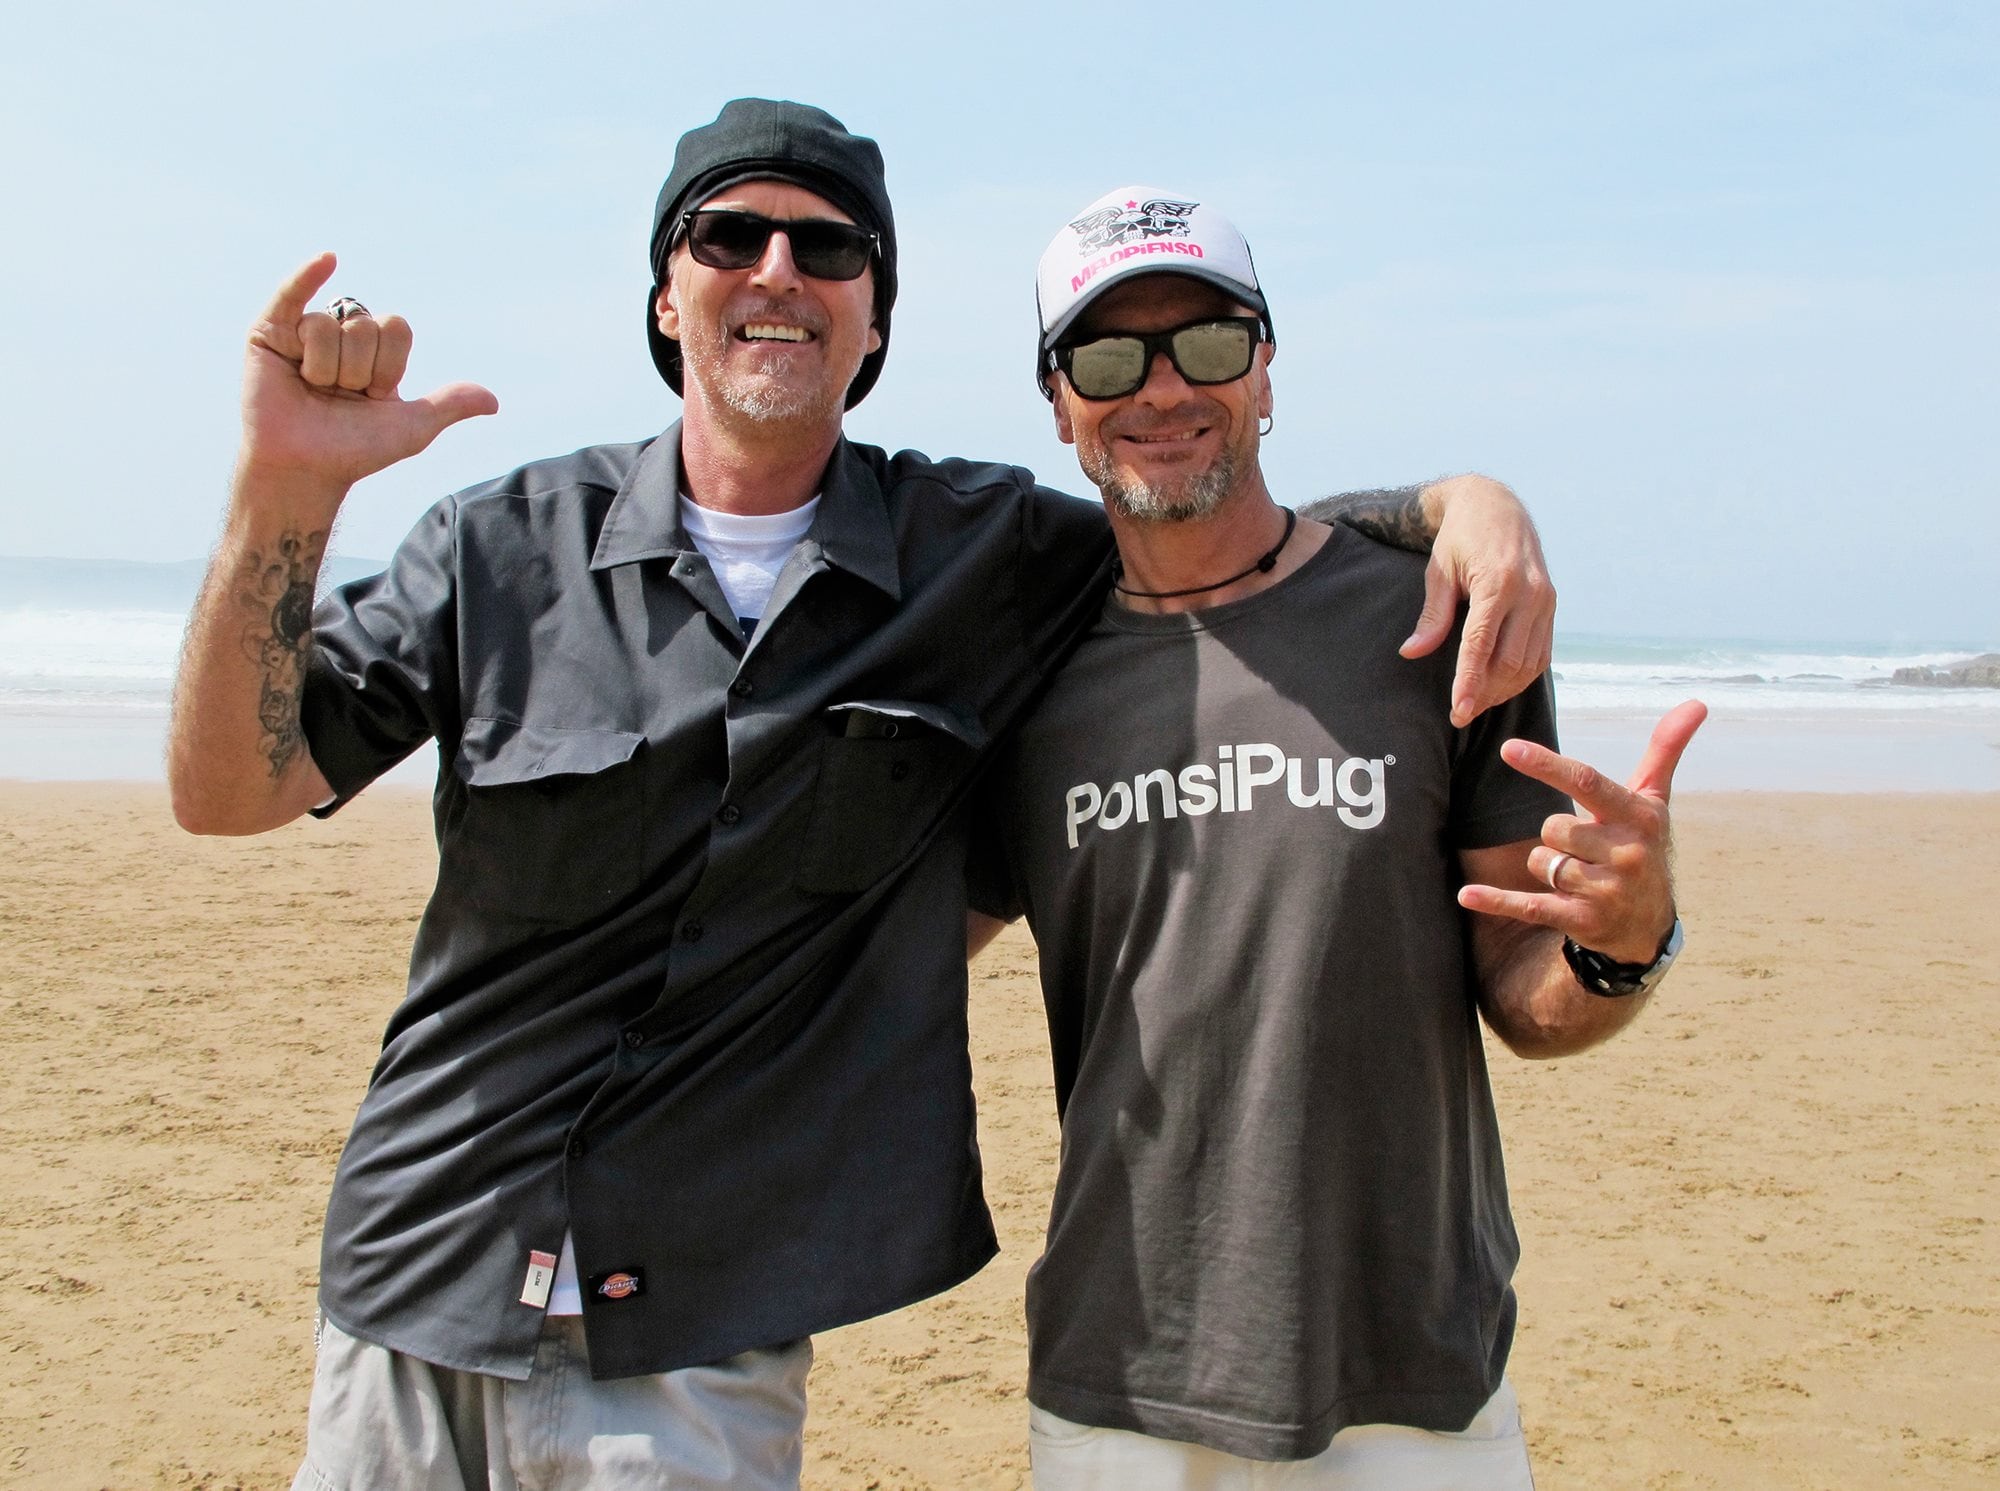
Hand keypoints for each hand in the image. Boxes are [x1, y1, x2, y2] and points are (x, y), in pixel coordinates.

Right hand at [238, 252, 497, 502]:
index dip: (389, 365)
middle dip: (355, 370)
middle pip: (366, 326)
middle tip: (336, 396)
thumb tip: (493, 402)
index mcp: (376, 354)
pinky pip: (291, 294)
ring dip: (325, 368)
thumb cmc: (353, 450)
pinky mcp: (268, 333)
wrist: (305, 468)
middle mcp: (342, 337)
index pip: (397, 328)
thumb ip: (448, 405)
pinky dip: (305, 275)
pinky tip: (327, 258)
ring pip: (328, 326)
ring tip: (311, 389)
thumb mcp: (411, 428)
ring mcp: (304, 332)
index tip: (374, 395)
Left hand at [1399, 475, 1555, 726]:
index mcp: (1497, 582)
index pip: (1481, 645)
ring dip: (1503, 689)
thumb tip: (1411, 653)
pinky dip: (1521, 675)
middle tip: (1460, 714)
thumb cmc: (1460, 537)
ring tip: (1476, 703)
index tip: (1458, 712)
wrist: (1497, 505)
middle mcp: (1529, 593)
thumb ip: (1432, 615)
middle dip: (1484, 693)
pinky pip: (1541, 653)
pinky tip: (1499, 685)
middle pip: (1509, 661)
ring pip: (1528, 663)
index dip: (1469, 683)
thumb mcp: (1439, 570)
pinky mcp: (1552, 605)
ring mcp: (1545, 600)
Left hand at [1458, 701, 1706, 962]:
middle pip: (1553, 827)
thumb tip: (1697, 702)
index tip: (1508, 748)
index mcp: (1638, 816)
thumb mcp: (1655, 802)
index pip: (1586, 782)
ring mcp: (1605, 890)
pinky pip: (1529, 904)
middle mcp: (1627, 853)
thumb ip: (1665, 751)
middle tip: (1583, 847)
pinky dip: (1496, 900)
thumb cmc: (1643, 847)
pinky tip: (1466, 895)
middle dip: (1555, 835)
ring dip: (1546, 866)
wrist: (1649, 925)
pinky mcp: (1582, 920)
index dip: (1546, 765)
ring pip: (1542, 862)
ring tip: (1578, 875)